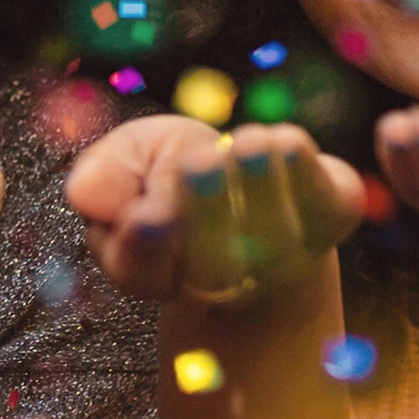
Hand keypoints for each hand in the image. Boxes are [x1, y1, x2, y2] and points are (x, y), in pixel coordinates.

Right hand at [68, 115, 361, 302]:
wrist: (250, 182)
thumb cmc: (176, 170)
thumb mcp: (129, 160)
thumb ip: (106, 174)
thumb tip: (84, 193)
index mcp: (157, 268)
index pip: (142, 269)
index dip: (146, 245)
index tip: (146, 216)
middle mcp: (224, 276)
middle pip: (214, 261)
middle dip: (208, 209)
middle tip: (198, 164)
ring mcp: (286, 254)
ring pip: (275, 235)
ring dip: (260, 186)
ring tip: (246, 146)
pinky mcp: (333, 216)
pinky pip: (327, 202)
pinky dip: (306, 170)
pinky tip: (282, 143)